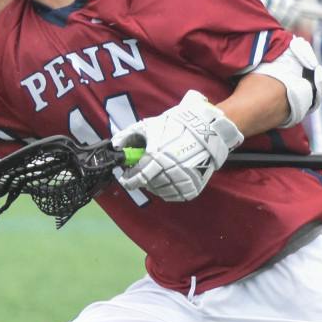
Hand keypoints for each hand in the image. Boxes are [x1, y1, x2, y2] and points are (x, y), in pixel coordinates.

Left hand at [115, 90, 243, 202]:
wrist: (207, 131)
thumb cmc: (175, 126)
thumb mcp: (149, 126)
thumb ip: (128, 136)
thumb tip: (115, 146)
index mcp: (157, 158)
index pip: (137, 178)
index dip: (128, 179)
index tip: (126, 178)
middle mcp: (169, 172)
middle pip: (148, 185)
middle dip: (142, 179)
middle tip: (144, 170)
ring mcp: (183, 182)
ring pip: (161, 191)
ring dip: (155, 184)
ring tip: (158, 172)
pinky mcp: (193, 188)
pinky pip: (175, 195)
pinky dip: (169, 189)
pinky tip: (170, 177)